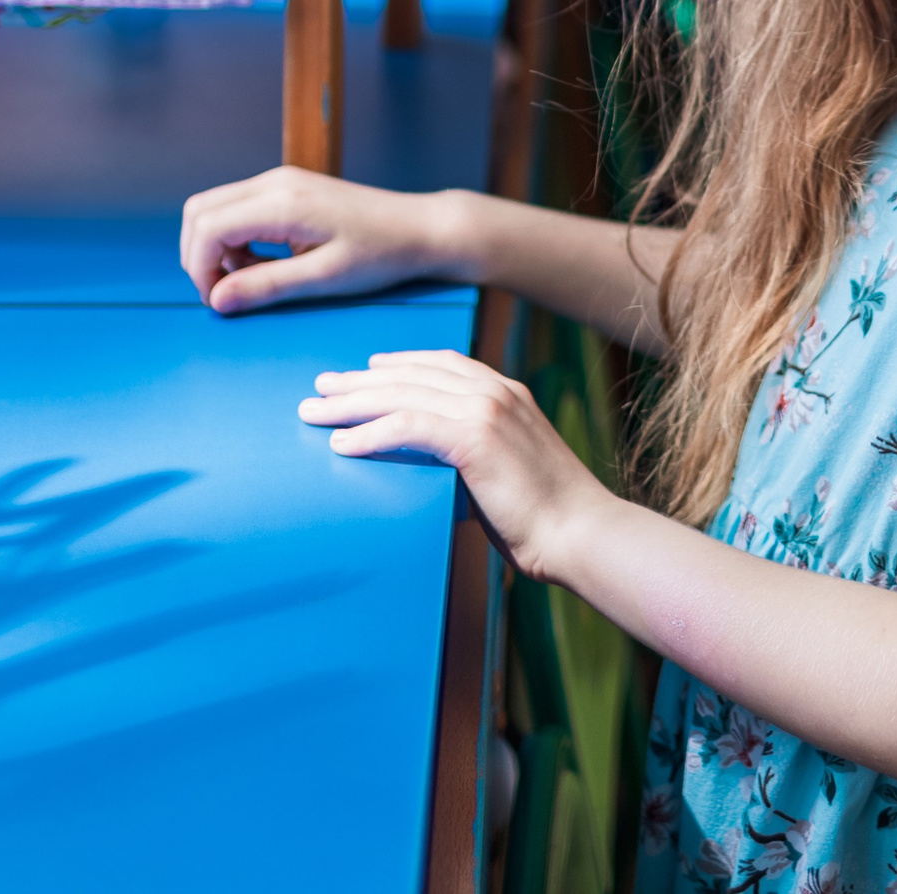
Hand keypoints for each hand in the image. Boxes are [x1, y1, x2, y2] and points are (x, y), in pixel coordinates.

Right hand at [180, 167, 458, 312]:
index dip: (200, 269)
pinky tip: (265, 263)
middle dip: (200, 257)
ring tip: (253, 280)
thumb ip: (267, 286)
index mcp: (283, 202)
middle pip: (200, 211)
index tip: (220, 302)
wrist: (418, 228)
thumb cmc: (380, 254)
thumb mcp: (324, 279)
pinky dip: (235, 239)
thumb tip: (217, 300)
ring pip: (214, 208)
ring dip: (217, 248)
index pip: (209, 227)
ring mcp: (280, 180)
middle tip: (228, 294)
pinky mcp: (286, 187)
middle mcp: (275, 182)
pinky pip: (238, 208)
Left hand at [300, 349, 609, 578]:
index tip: (365, 367)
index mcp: (506, 392)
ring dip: (352, 402)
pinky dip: (371, 433)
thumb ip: (470, 458)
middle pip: (411, 374)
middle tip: (321, 386)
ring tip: (316, 412)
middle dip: (361, 379)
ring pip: (402, 394)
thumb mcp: (506, 472)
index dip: (398, 363)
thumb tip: (429, 472)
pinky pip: (408, 426)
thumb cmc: (545, 519)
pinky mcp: (475, 438)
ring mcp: (486, 410)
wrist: (580, 534)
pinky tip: (343, 444)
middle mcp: (495, 391)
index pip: (440, 364)